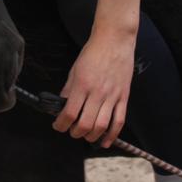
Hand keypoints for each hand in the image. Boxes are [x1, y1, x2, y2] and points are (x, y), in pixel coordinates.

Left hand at [53, 27, 135, 147]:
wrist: (114, 40)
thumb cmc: (94, 52)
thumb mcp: (75, 68)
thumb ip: (69, 89)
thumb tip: (63, 105)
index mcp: (82, 84)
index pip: (69, 113)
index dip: (61, 124)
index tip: (58, 125)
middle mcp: (97, 92)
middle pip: (85, 124)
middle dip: (75, 133)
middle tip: (71, 130)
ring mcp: (112, 96)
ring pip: (102, 126)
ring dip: (91, 136)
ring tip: (85, 134)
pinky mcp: (123, 97)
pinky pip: (119, 121)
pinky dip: (112, 135)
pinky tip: (105, 141)